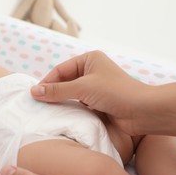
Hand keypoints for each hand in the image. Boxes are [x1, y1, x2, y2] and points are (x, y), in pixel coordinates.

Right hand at [31, 50, 175, 136]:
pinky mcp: (97, 101)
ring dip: (59, 100)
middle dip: (52, 91)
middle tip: (37, 103)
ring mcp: (94, 86)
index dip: (46, 81)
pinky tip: (60, 115)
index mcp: (89, 59)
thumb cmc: (115, 92)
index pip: (60, 69)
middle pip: (64, 80)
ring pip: (70, 92)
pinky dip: (68, 108)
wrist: (142, 111)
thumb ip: (57, 90)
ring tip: (46, 110)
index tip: (34, 95)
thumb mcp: (83, 88)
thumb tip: (34, 91)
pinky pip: (77, 103)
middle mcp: (92, 70)